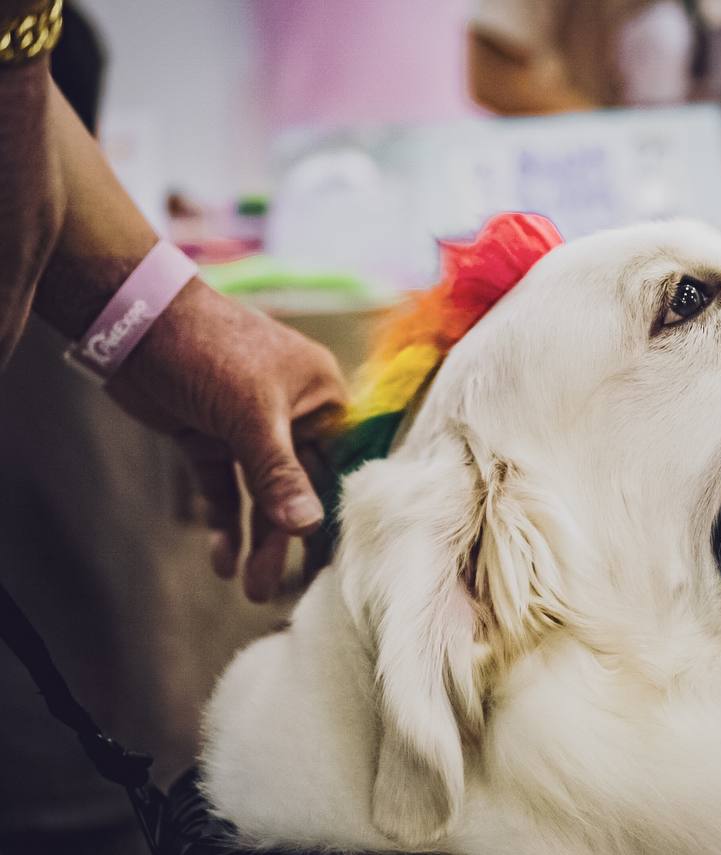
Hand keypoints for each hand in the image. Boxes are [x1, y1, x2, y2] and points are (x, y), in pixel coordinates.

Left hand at [108, 279, 347, 600]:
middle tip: (271, 588)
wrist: (133, 318)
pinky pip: (225, 487)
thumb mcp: (250, 415)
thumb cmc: (210, 349)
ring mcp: (250, 428)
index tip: (332, 566)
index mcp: (322, 398)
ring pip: (261, 493)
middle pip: (299, 487)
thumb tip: (308, 528)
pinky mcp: (211, 437)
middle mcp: (295, 414)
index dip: (335, 514)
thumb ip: (279, 474)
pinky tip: (220, 558)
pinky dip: (223, 521)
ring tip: (247, 587)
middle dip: (283, 539)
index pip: (339, 465)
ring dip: (254, 538)